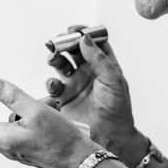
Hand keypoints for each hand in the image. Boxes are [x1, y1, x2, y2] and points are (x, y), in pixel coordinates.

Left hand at [0, 79, 99, 167]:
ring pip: (7, 130)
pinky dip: (26, 123)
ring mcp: (18, 153)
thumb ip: (13, 96)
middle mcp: (8, 148)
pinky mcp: (28, 153)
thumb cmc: (60, 137)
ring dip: (19, 116)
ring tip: (46, 106)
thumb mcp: (36, 110)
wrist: (79, 159)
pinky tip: (45, 113)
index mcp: (4, 138)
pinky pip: (19, 134)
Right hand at [45, 26, 146, 166]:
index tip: (73, 29)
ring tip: (52, 59)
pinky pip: (52, 85)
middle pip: (73, 50)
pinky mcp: (64, 98)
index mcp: (104, 66)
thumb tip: (84, 38)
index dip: (83, 33)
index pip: (93, 42)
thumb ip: (98, 58)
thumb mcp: (112, 80)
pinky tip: (54, 85)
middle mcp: (88, 73)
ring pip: (61, 64)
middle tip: (56, 42)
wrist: (110, 138)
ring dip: (55, 58)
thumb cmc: (117, 111)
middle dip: (64, 43)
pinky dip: (50, 82)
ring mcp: (75, 85)